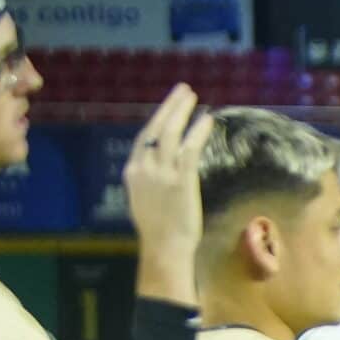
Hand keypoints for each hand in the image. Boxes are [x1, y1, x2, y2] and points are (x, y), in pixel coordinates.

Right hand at [125, 85, 216, 305]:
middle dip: (170, 107)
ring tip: (193, 96)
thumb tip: (160, 172)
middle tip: (183, 91)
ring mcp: (161, 173)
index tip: (169, 108)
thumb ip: (151, 182)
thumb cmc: (160, 231)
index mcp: (133, 172)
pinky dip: (198, 132)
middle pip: (156, 128)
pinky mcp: (180, 181)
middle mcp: (144, 168)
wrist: (164, 248)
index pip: (144, 138)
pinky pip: (189, 149)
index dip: (157, 120)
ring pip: (170, 133)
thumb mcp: (146, 200)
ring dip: (182, 112)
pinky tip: (207, 120)